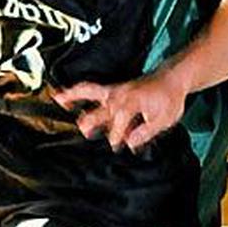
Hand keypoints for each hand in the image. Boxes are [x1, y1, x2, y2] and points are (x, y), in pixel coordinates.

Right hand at [53, 68, 187, 152]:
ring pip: (87, 93)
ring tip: (55, 100)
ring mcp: (112, 92)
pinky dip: (75, 92)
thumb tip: (129, 143)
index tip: (120, 147)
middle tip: (87, 136)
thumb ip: (145, 133)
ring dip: (71, 98)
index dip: (118, 140)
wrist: (172, 79)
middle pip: (97, 113)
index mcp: (130, 104)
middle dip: (90, 126)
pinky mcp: (110, 90)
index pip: (117, 128)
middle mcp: (118, 97)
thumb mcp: (163, 120)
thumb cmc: (169, 100)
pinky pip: (88, 89)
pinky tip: (60, 96)